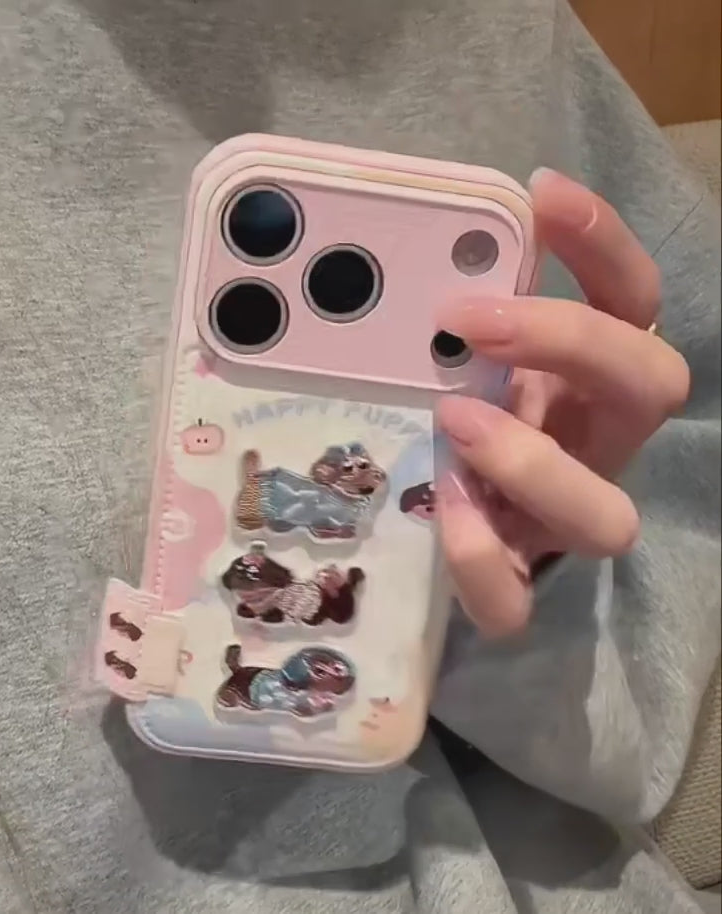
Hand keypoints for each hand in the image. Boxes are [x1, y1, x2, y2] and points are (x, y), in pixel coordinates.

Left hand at [436, 168, 689, 636]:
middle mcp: (595, 444)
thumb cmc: (462, 411)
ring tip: (454, 421)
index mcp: (588, 378)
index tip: (540, 192)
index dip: (602, 243)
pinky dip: (476, 558)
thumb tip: (405, 247)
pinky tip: (436, 509)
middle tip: (472, 318)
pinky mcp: (515, 579)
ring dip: (532, 464)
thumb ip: (452, 316)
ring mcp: (561, 519)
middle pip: (651, 386)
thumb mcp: (462, 355)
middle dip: (572, 341)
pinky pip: (515, 598)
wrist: (450, 517)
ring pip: (609, 518)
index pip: (630, 298)